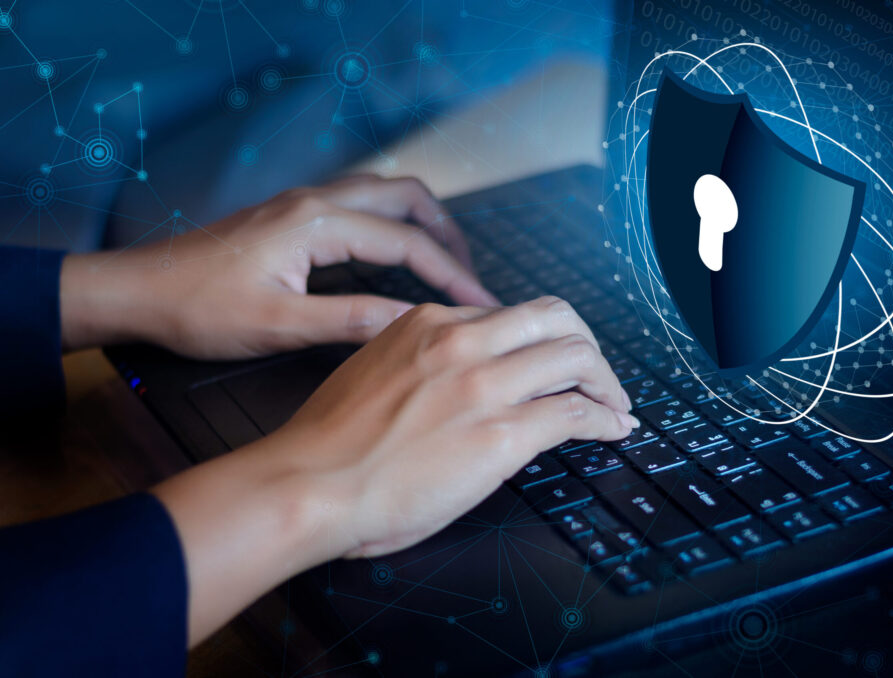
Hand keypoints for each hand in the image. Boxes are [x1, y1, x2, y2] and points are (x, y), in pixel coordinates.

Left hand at [60, 175, 494, 357]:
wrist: (138, 291)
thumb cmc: (198, 309)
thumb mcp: (279, 325)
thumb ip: (352, 321)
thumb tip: (413, 324)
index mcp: (317, 224)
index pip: (408, 243)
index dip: (453, 275)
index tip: (483, 304)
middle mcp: (315, 201)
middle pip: (406, 197)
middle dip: (448, 234)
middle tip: (471, 277)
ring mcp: (302, 203)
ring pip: (384, 194)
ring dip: (422, 223)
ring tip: (445, 264)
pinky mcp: (291, 215)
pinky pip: (361, 205)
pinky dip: (393, 225)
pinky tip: (395, 259)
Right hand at [152, 296, 637, 643]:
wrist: (307, 485)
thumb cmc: (328, 443)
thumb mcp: (375, 373)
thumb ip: (423, 362)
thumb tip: (460, 378)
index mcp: (428, 324)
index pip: (508, 315)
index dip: (538, 338)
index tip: (548, 361)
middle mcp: (462, 343)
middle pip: (556, 317)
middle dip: (586, 343)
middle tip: (595, 373)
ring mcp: (484, 386)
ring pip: (576, 356)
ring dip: (606, 381)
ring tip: (614, 404)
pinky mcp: (502, 435)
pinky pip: (575, 413)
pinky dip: (605, 418)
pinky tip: (613, 429)